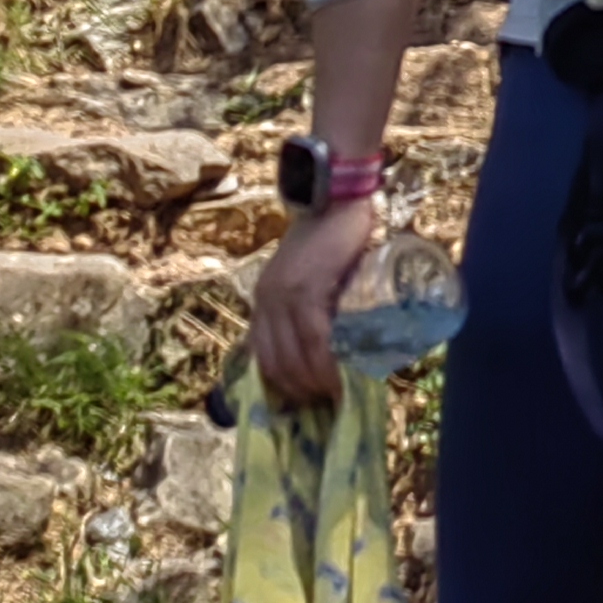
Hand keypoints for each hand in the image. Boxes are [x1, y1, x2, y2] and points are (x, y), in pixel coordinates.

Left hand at [250, 196, 375, 407]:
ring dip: (315, 384)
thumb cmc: (330, 239)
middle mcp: (266, 301)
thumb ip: (310, 307)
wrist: (336, 199)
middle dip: (301, 392)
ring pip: (295, 358)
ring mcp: (283, 296)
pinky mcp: (306, 289)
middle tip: (328, 403)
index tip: (308, 402)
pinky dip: (327, 365)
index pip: (262, 358)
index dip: (283, 386)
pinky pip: (314, 340)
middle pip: (276, 364)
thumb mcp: (308, 278)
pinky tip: (341, 379)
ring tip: (338, 395)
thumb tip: (332, 348)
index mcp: (263, 301)